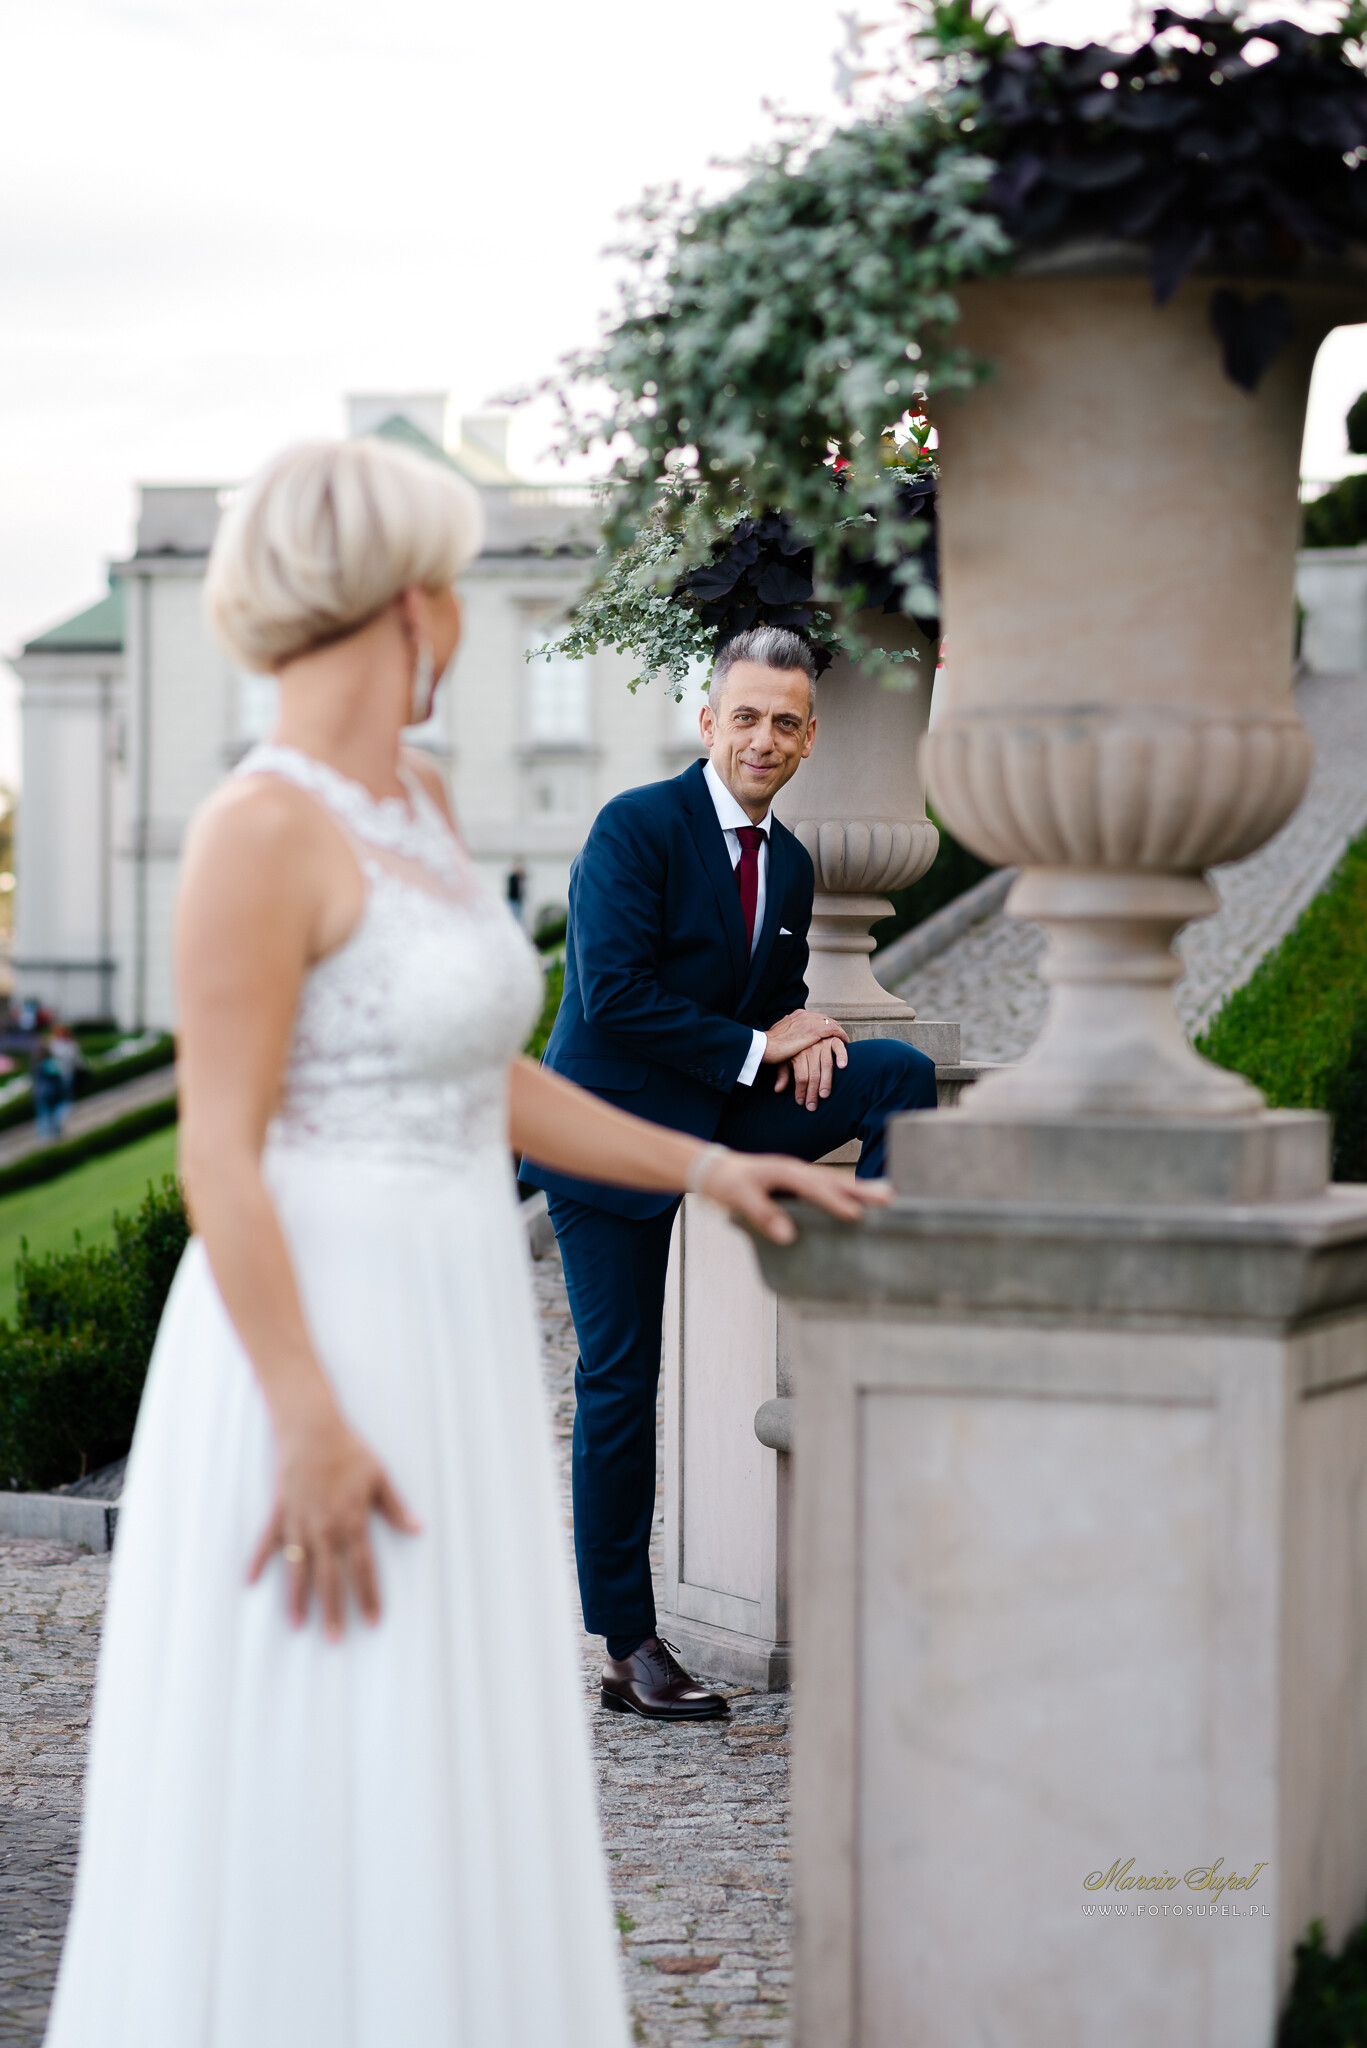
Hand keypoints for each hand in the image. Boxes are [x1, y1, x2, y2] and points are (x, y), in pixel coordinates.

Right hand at [248, 1404, 420, 1639]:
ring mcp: (298, 1522)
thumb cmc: (349, 1452)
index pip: (362, 1568)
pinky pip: (267, 1542)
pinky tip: (251, 1583)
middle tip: (335, 1639)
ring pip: (297, 1568)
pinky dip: (258, 1562)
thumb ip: (396, 1509)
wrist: (313, 1430)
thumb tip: (418, 1529)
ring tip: (297, 1625)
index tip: (372, 1620)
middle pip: (329, 1578)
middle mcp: (323, 1528)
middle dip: (333, 1610)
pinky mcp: (280, 1513)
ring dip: (297, 1597)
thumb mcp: (380, 1478)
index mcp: (351, 1521)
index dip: (368, 1595)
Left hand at [698, 1150, 890, 1245]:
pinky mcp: (801, 1183)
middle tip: (889, 1199)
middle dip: (862, 1191)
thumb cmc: (729, 1185)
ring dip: (861, 1190)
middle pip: (835, 1180)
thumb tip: (788, 1236)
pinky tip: (863, 1201)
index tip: (855, 1216)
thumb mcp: (740, 1199)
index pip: (815, 1188)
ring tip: (888, 1197)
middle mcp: (798, 1170)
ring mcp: (801, 1175)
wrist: (718, 1170)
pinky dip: (849, 1192)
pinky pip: (829, 1186)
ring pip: (836, 1182)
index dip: (835, 1202)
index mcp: (785, 1172)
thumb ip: (763, 1216)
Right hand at [762, 1009, 849, 1069]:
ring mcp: (809, 1021)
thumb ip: (788, 1034)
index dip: (823, 1024)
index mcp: (796, 1015)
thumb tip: (789, 1038)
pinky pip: (833, 1030)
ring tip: (845, 1039)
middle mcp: (804, 1014)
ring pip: (831, 1023)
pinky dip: (841, 1035)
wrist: (765, 1046)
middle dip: (833, 1026)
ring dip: (838, 1031)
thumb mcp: (780, 1036)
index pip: (815, 1017)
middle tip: (840, 1035)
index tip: (829, 1032)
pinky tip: (845, 1042)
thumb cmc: (768, 1045)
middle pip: (825, 1018)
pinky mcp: (814, 1030)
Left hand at [773, 1033, 847, 1108]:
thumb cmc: (795, 1048)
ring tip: (825, 1095)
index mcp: (798, 1054)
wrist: (803, 1026)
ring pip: (826, 1065)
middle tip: (813, 1106)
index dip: (801, 1091)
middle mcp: (810, 1049)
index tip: (801, 1102)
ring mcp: (822, 1043)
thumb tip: (778, 1090)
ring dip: (826, 1082)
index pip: (800, 1076)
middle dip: (812, 1092)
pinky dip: (841, 1056)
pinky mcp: (833, 1039)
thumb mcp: (785, 1059)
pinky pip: (838, 1047)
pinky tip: (842, 1066)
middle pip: (812, 1074)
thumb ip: (783, 1074)